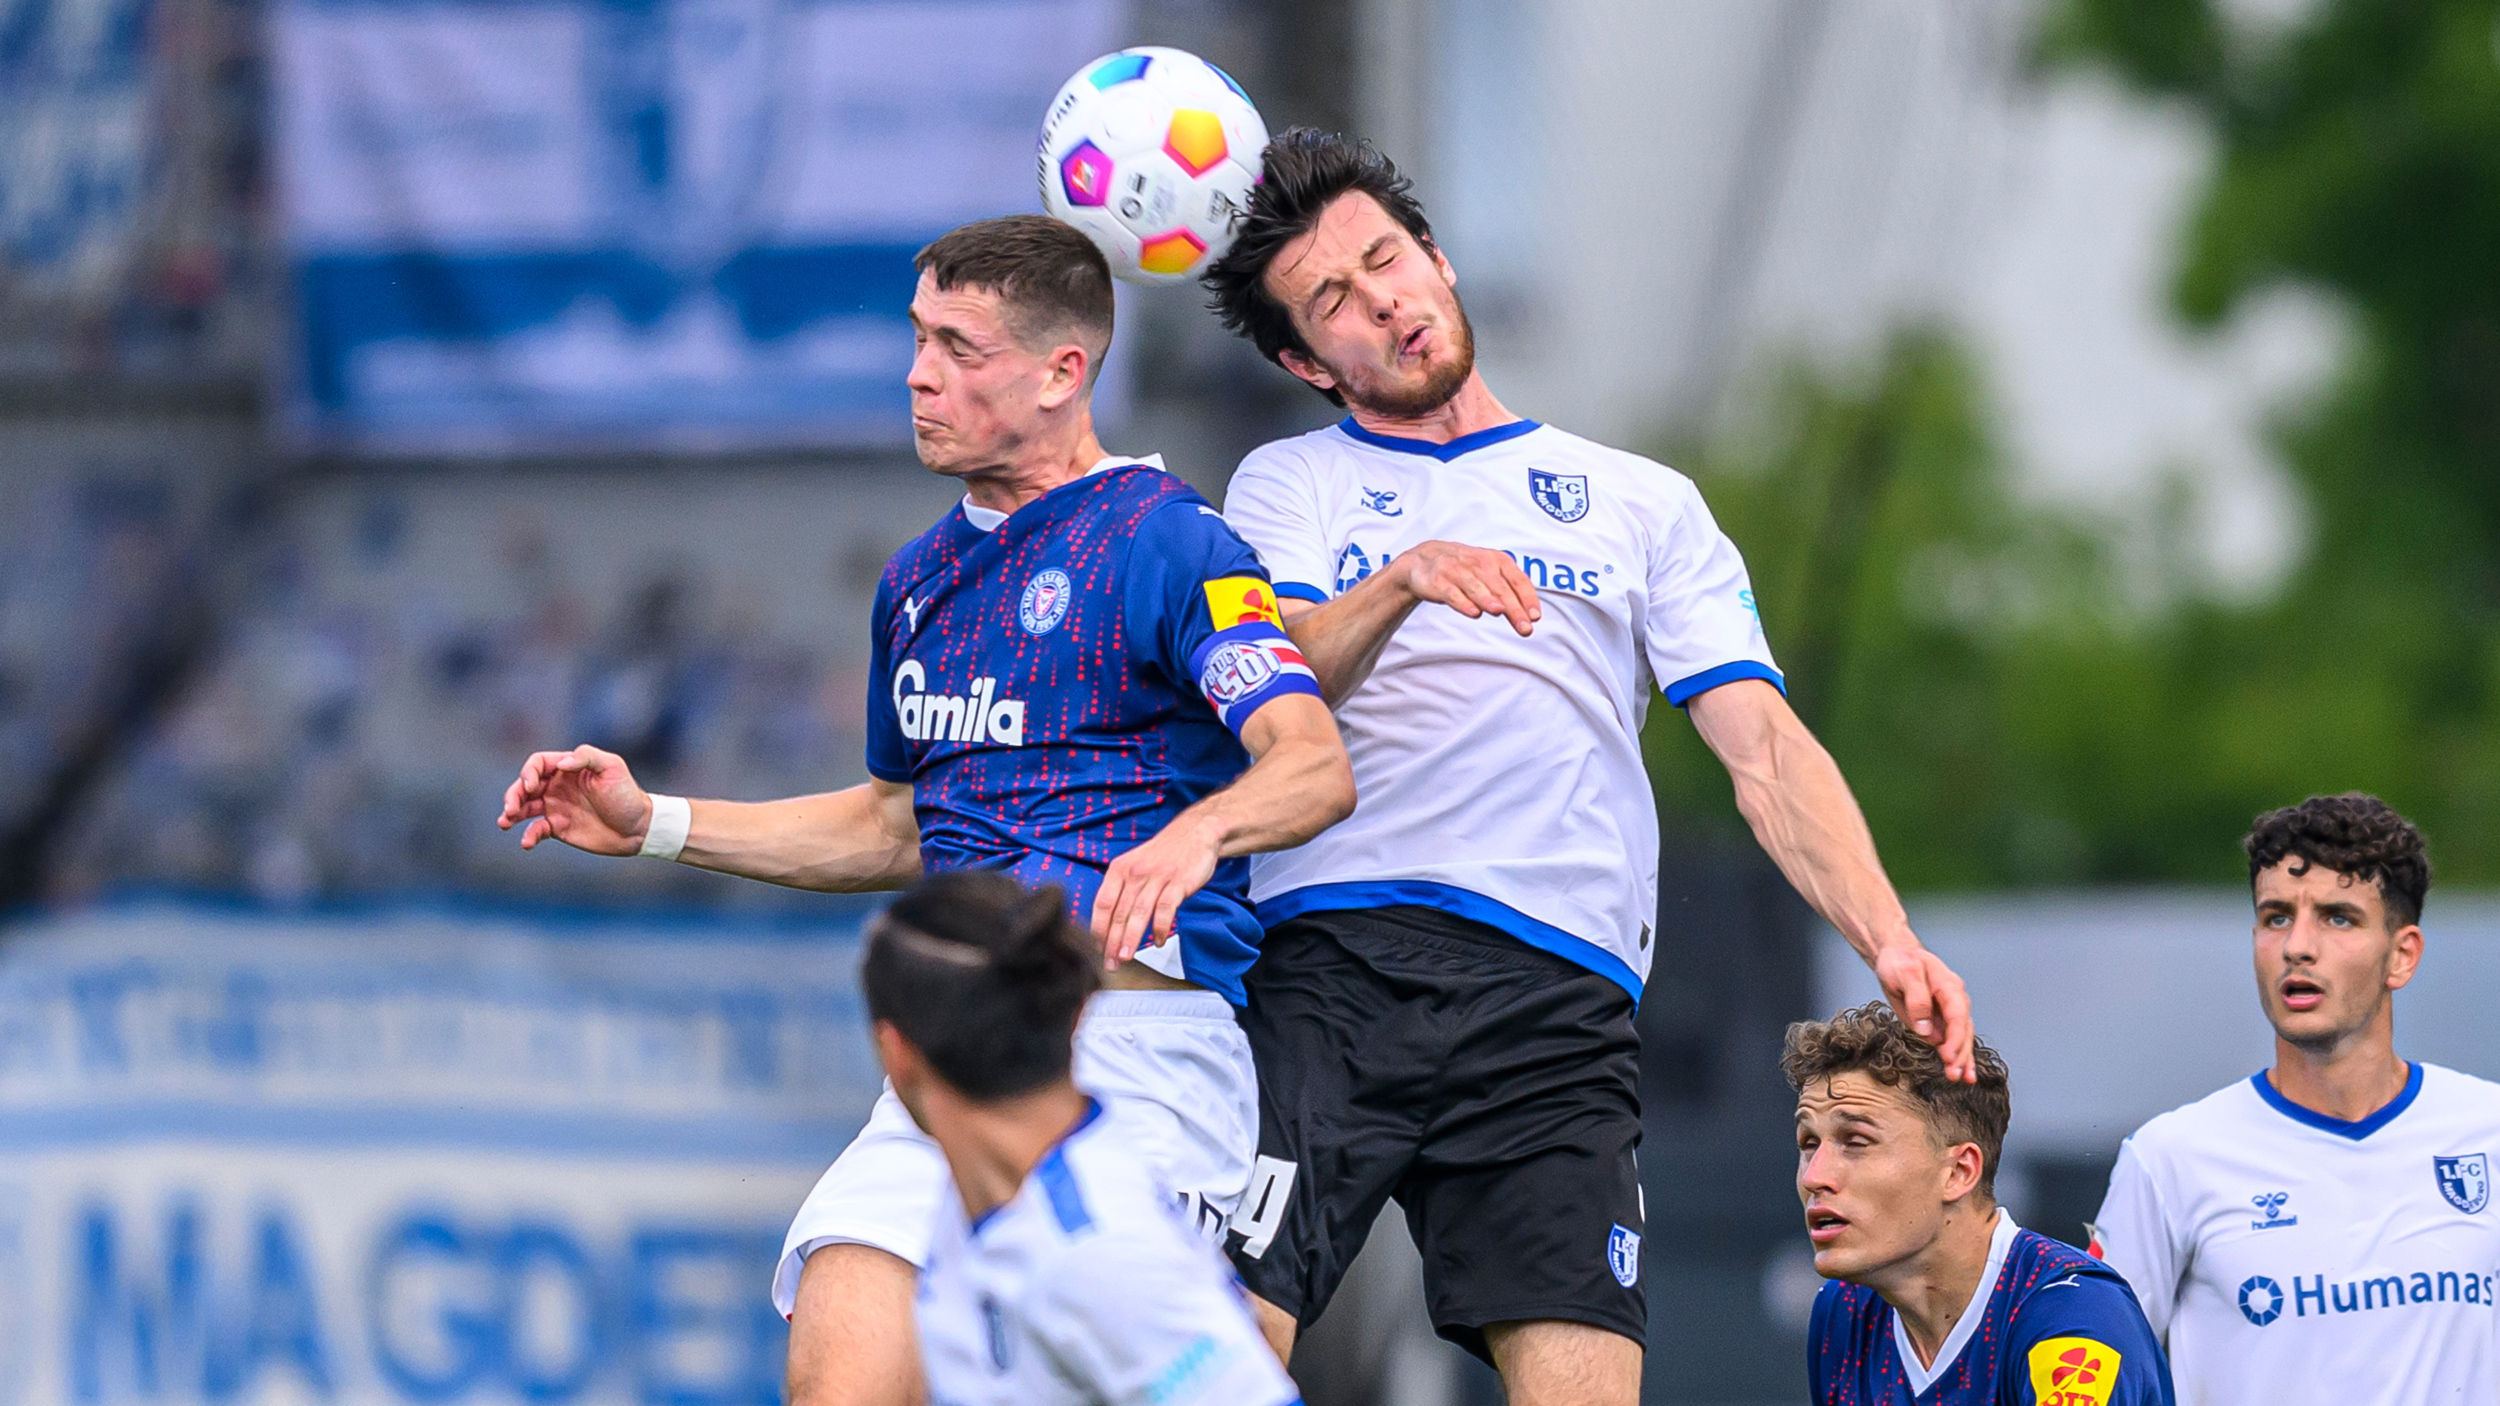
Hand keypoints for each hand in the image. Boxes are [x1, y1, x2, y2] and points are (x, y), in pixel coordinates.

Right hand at [497, 744, 650, 856]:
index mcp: (568, 768)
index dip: (528, 773)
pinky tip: (526, 842)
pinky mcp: (559, 828)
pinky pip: (536, 830)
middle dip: (513, 794)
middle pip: (524, 785)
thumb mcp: (612, 767)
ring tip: (504, 822)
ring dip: (511, 813)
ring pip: (524, 807)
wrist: (638, 828)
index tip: (531, 787)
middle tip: (510, 808)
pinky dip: (528, 835)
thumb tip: (561, 763)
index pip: (537, 764)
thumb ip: (586, 757)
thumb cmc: (626, 794)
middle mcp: (558, 786)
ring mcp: (556, 807)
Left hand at [1089, 814, 1221, 968]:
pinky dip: (1161, 928)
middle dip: (1112, 942)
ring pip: (1139, 913)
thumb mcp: (1136, 865)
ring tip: (1127, 957)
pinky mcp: (1178, 882)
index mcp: (1120, 869)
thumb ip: (1123, 890)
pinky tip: (1159, 940)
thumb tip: (1110, 924)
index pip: (1102, 903)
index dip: (1098, 929)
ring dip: (1131, 938)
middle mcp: (1135, 873)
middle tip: (1110, 962)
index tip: (1097, 948)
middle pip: (1119, 913)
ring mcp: (1157, 877)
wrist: (1196, 833)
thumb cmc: (1165, 854)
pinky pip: (1165, 910)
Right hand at [1394, 541, 1540, 636]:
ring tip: (1500, 612)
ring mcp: (1457, 571)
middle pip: (1500, 587)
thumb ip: (1508, 591)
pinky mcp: (1438, 581)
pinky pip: (1452, 593)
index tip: (1535, 616)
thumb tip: (1528, 613)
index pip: (1517, 579)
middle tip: (1525, 627)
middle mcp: (1478, 563)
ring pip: (1476, 587)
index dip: (1528, 598)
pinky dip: (1463, 603)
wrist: (1424, 560)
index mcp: (1496, 560)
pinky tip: (1473, 612)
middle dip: (1514, 608)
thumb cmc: (1464, 570)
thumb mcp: (1489, 574)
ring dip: (1488, 599)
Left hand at [1873, 940, 1975, 1081]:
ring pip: (1962, 1038)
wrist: (1896, 957)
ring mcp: (1949, 1012)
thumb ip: (1916, 998)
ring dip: (1962, 1059)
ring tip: (1961, 1078)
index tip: (1948, 1056)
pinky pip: (1952, 1040)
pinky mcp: (1940, 1022)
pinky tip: (1961, 1073)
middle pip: (1964, 1029)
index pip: (1957, 1015)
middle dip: (1960, 1053)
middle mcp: (1955, 1001)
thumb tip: (1925, 1029)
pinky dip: (1957, 1057)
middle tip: (1954, 1073)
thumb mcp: (1904, 973)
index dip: (1955, 1037)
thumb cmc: (1900, 962)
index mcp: (1949, 986)